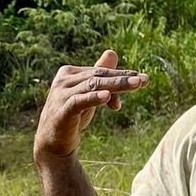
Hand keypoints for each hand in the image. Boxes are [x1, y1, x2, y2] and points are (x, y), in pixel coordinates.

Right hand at [33, 49, 148, 163]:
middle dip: (122, 79)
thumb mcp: (87, 94)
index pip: (99, 72)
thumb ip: (99, 75)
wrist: (52, 142)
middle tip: (143, 80)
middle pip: (97, 77)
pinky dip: (93, 98)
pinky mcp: (61, 111)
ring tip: (135, 85)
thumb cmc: (71, 115)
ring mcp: (60, 95)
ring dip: (115, 86)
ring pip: (92, 86)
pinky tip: (107, 96)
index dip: (121, 75)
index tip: (143, 79)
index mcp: (69, 73)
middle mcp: (63, 80)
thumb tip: (112, 52)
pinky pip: (79, 102)